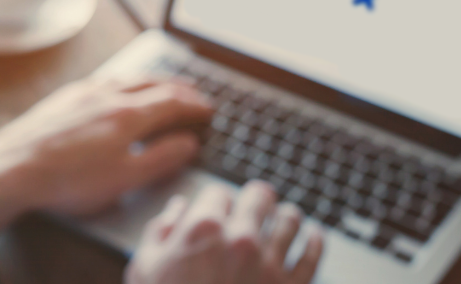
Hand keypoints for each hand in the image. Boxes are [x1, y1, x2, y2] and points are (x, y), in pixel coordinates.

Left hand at [0, 77, 213, 215]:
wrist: (12, 167)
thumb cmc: (68, 179)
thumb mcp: (124, 179)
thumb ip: (160, 159)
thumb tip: (188, 143)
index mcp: (128, 114)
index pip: (172, 102)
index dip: (194, 105)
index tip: (208, 109)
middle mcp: (108, 94)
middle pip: (153, 83)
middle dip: (178, 87)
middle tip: (194, 91)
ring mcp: (84, 92)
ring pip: (128, 77)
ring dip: (152, 80)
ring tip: (162, 84)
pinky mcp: (64, 96)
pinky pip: (105, 79)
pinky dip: (125, 81)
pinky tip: (119, 87)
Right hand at [126, 181, 323, 283]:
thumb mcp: (145, 268)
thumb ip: (160, 231)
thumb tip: (177, 209)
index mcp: (203, 228)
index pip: (219, 191)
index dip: (216, 201)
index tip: (217, 211)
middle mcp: (241, 239)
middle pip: (261, 195)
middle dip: (255, 199)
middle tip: (255, 205)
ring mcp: (270, 264)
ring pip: (291, 218)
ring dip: (285, 216)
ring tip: (284, 217)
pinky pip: (313, 254)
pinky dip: (315, 240)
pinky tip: (312, 235)